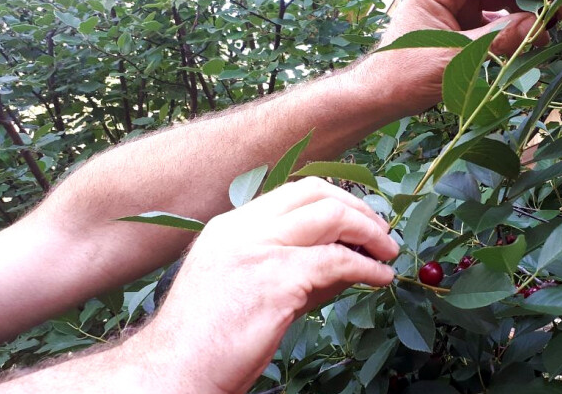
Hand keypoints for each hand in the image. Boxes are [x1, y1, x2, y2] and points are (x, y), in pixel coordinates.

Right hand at [126, 177, 398, 393]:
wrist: (174, 369)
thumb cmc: (208, 339)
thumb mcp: (246, 286)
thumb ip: (290, 266)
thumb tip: (345, 260)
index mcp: (231, 226)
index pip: (294, 192)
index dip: (336, 200)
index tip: (361, 220)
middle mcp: (243, 229)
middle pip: (316, 193)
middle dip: (358, 209)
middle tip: (382, 234)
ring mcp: (259, 249)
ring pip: (331, 217)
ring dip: (370, 233)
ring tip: (387, 254)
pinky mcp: (277, 280)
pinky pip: (338, 261)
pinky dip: (368, 267)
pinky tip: (380, 279)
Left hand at [362, 0, 560, 114]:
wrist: (379, 98)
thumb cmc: (406, 74)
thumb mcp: (456, 56)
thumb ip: (499, 38)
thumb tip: (540, 25)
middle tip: (557, 11)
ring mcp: (453, 9)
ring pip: (497, 1)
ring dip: (522, 13)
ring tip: (547, 30)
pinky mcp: (458, 27)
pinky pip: (491, 20)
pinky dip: (510, 28)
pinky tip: (529, 39)